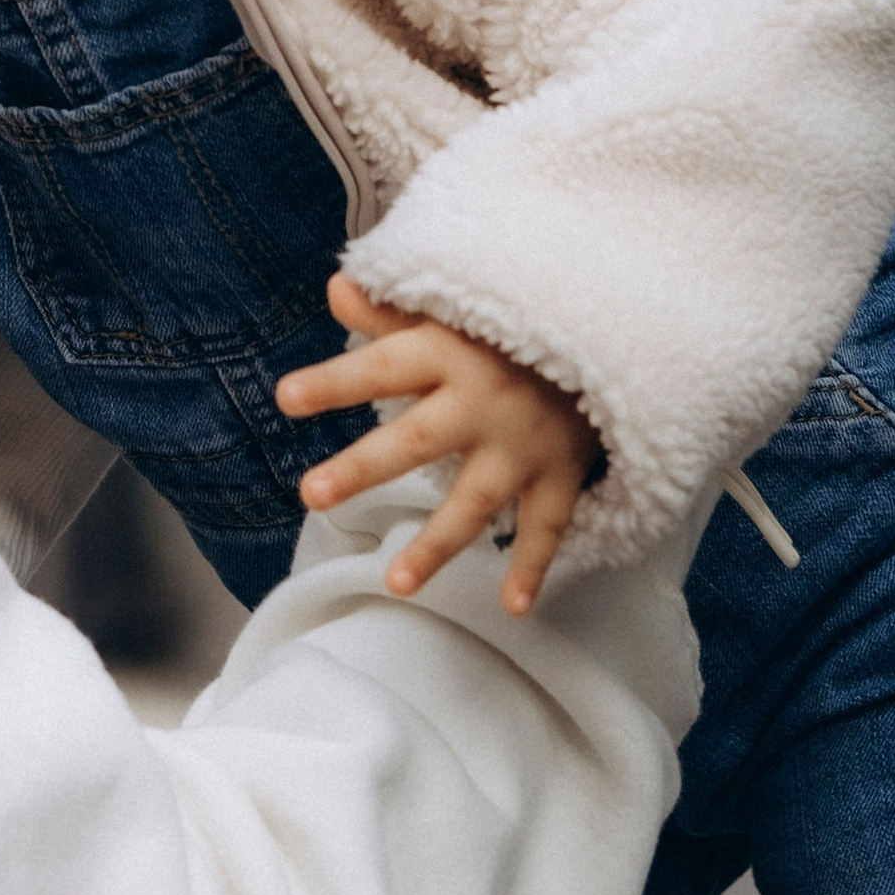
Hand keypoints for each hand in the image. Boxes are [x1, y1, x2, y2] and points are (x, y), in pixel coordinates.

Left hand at [276, 275, 598, 615]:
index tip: (285, 398)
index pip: (382, 366)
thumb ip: (391, 312)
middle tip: (311, 494)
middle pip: (416, 439)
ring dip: (437, 544)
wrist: (609, 333)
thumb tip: (335, 288)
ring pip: (475, 499)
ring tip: (394, 583)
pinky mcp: (561, 474)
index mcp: (449, 354)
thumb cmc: (507, 329)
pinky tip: (514, 606)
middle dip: (364, 468)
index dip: (336, 381)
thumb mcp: (451, 311)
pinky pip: (548, 526)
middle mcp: (483, 401)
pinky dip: (534, 566)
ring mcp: (524, 444)